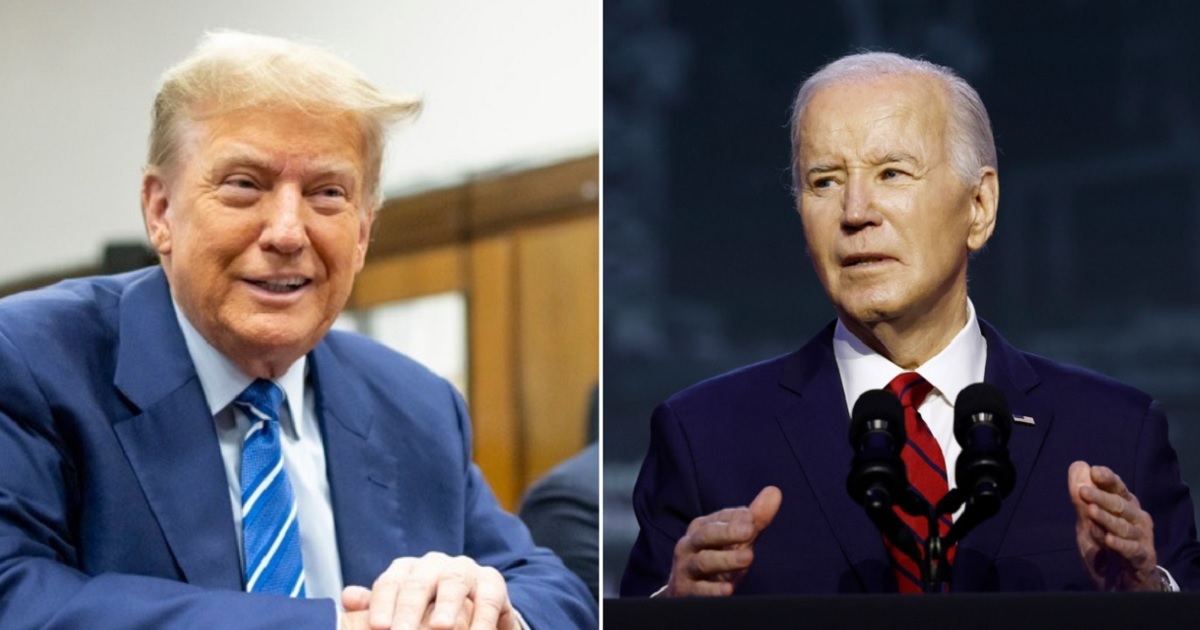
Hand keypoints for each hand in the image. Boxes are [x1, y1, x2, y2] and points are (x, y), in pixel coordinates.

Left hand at [339, 552, 518, 629]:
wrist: (474, 609)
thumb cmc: (429, 611)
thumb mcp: (400, 609)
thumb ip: (376, 604)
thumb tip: (347, 597)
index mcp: (408, 570)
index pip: (390, 583)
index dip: (381, 604)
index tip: (377, 627)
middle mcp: (434, 565)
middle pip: (418, 582)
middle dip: (409, 609)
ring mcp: (464, 570)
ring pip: (453, 582)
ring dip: (447, 606)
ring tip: (440, 627)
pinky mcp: (491, 581)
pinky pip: (488, 597)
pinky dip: (482, 618)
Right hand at [665, 486, 781, 596]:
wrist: (687, 592)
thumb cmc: (716, 560)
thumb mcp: (736, 541)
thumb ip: (755, 519)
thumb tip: (775, 491)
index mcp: (701, 528)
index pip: (719, 518)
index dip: (736, 517)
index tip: (752, 517)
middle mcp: (689, 545)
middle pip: (706, 535)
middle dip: (727, 532)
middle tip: (750, 530)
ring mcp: (686, 568)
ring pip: (703, 561)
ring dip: (725, 559)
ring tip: (748, 558)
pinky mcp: (687, 592)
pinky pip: (698, 591)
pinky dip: (712, 590)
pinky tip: (728, 589)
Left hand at [1068, 461, 1160, 590]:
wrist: (1121, 583)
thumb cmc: (1105, 548)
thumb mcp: (1088, 523)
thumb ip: (1081, 499)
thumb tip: (1078, 465)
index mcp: (1125, 506)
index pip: (1118, 488)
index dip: (1107, 479)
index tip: (1094, 471)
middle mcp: (1137, 519)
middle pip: (1120, 505)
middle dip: (1101, 497)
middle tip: (1083, 491)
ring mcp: (1142, 539)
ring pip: (1124, 526)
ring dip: (1107, 519)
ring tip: (1091, 512)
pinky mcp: (1143, 559)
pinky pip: (1132, 549)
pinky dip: (1121, 544)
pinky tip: (1109, 539)